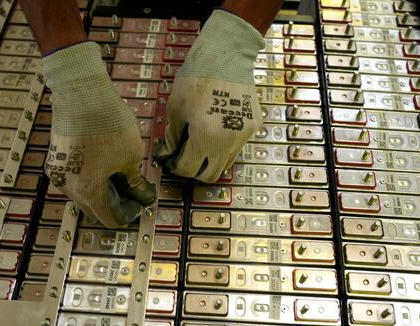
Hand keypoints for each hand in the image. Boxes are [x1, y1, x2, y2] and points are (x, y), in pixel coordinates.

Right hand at [42, 42, 154, 227]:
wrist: (80, 93)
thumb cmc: (108, 125)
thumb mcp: (131, 156)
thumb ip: (136, 182)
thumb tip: (142, 195)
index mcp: (90, 193)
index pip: (111, 218)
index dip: (130, 213)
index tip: (142, 200)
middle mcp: (69, 188)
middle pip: (95, 209)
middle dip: (117, 203)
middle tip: (135, 189)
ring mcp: (58, 174)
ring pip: (84, 194)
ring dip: (103, 191)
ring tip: (122, 174)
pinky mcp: (55, 158)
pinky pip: (75, 178)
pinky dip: (90, 178)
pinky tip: (105, 163)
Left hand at [154, 9, 264, 182]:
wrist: (227, 55)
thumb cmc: (196, 77)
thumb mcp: (176, 108)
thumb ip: (171, 137)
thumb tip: (166, 154)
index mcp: (204, 136)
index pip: (188, 169)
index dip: (176, 168)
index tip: (171, 162)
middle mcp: (227, 141)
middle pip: (210, 175)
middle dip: (195, 172)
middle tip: (185, 160)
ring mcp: (243, 136)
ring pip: (225, 164)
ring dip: (211, 161)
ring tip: (200, 145)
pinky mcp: (253, 127)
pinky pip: (237, 147)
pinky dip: (224, 147)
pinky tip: (216, 130)